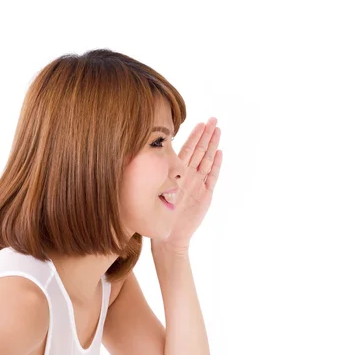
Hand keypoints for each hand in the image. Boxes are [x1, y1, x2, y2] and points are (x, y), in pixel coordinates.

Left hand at [156, 117, 222, 250]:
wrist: (168, 235)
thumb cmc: (157, 215)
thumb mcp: (150, 191)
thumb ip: (149, 177)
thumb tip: (136, 156)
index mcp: (176, 173)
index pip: (187, 150)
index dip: (194, 136)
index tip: (199, 122)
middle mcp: (188, 176)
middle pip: (200, 151)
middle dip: (207, 135)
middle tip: (214, 119)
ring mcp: (198, 184)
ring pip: (207, 160)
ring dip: (213, 145)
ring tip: (218, 130)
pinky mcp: (205, 195)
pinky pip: (212, 177)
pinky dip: (216, 165)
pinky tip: (219, 153)